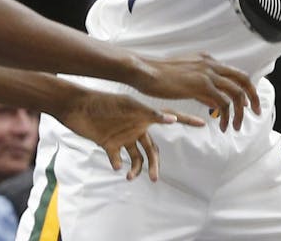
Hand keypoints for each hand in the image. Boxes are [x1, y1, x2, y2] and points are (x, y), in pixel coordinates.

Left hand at [56, 87, 202, 181]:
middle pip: (151, 150)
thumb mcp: (130, 106)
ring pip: (135, 157)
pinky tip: (115, 166)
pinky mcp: (108, 143)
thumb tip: (173, 119)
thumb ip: (151, 114)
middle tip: (154, 178)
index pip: (170, 118)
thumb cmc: (106, 102)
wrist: (78, 107)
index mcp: (146, 117)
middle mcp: (137, 128)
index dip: (187, 120)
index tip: (202, 123)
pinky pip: (116, 158)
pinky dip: (116, 163)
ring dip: (135, 168)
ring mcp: (123, 137)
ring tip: (130, 177)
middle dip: (154, 164)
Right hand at [126, 52, 260, 131]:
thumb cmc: (158, 77)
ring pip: (236, 93)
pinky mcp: (201, 85)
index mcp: (208, 61)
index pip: (235, 73)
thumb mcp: (185, 79)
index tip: (249, 103)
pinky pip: (223, 102)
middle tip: (256, 113)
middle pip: (243, 80)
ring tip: (235, 127)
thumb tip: (214, 101)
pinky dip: (226, 116)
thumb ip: (202, 88)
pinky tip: (222, 126)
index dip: (246, 88)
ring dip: (239, 112)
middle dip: (253, 97)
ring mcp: (208, 74)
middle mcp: (212, 65)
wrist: (143, 71)